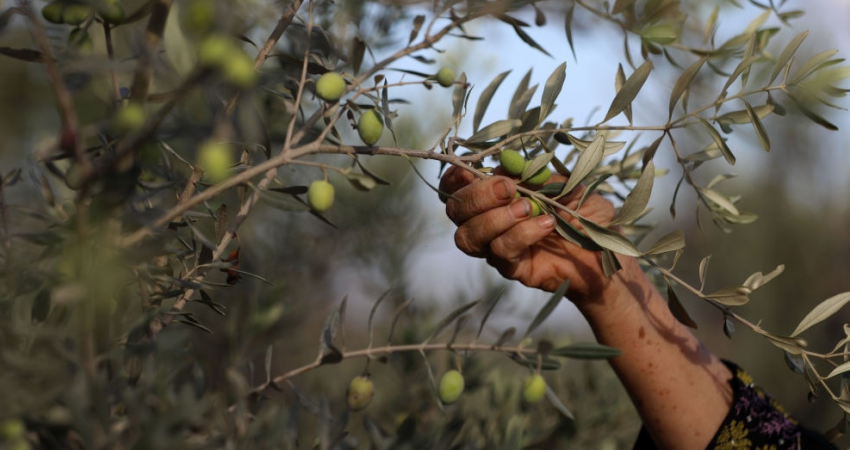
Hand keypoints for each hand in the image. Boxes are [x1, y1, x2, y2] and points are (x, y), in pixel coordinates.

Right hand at [439, 166, 618, 303]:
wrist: (610, 252)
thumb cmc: (587, 214)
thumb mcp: (564, 183)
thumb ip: (534, 175)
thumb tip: (505, 164)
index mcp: (494, 198)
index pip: (455, 189)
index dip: (453, 179)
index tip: (467, 170)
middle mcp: (487, 223)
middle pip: (456, 211)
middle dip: (478, 196)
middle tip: (509, 188)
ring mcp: (496, 248)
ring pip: (469, 236)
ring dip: (494, 218)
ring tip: (528, 208)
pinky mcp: (512, 268)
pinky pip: (502, 251)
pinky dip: (522, 233)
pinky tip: (547, 224)